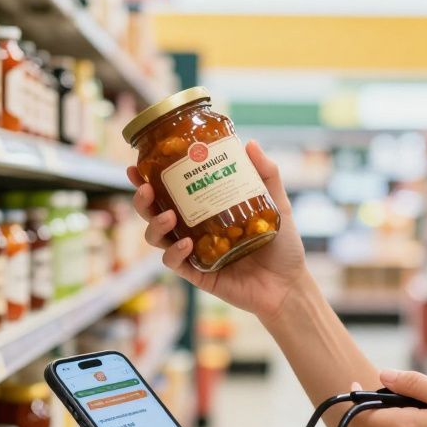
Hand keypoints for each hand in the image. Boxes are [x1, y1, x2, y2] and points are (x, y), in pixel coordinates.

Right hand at [127, 140, 308, 321]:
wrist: (289, 284)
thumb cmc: (282, 245)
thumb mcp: (277, 204)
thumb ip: (266, 175)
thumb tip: (250, 143)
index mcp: (205, 210)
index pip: (171, 192)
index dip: (148, 179)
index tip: (137, 167)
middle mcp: (194, 229)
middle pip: (154, 213)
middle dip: (142, 200)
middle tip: (146, 188)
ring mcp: (193, 253)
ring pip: (157, 238)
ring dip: (155, 225)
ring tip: (167, 216)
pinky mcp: (197, 273)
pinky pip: (174, 263)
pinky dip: (174, 253)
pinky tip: (186, 244)